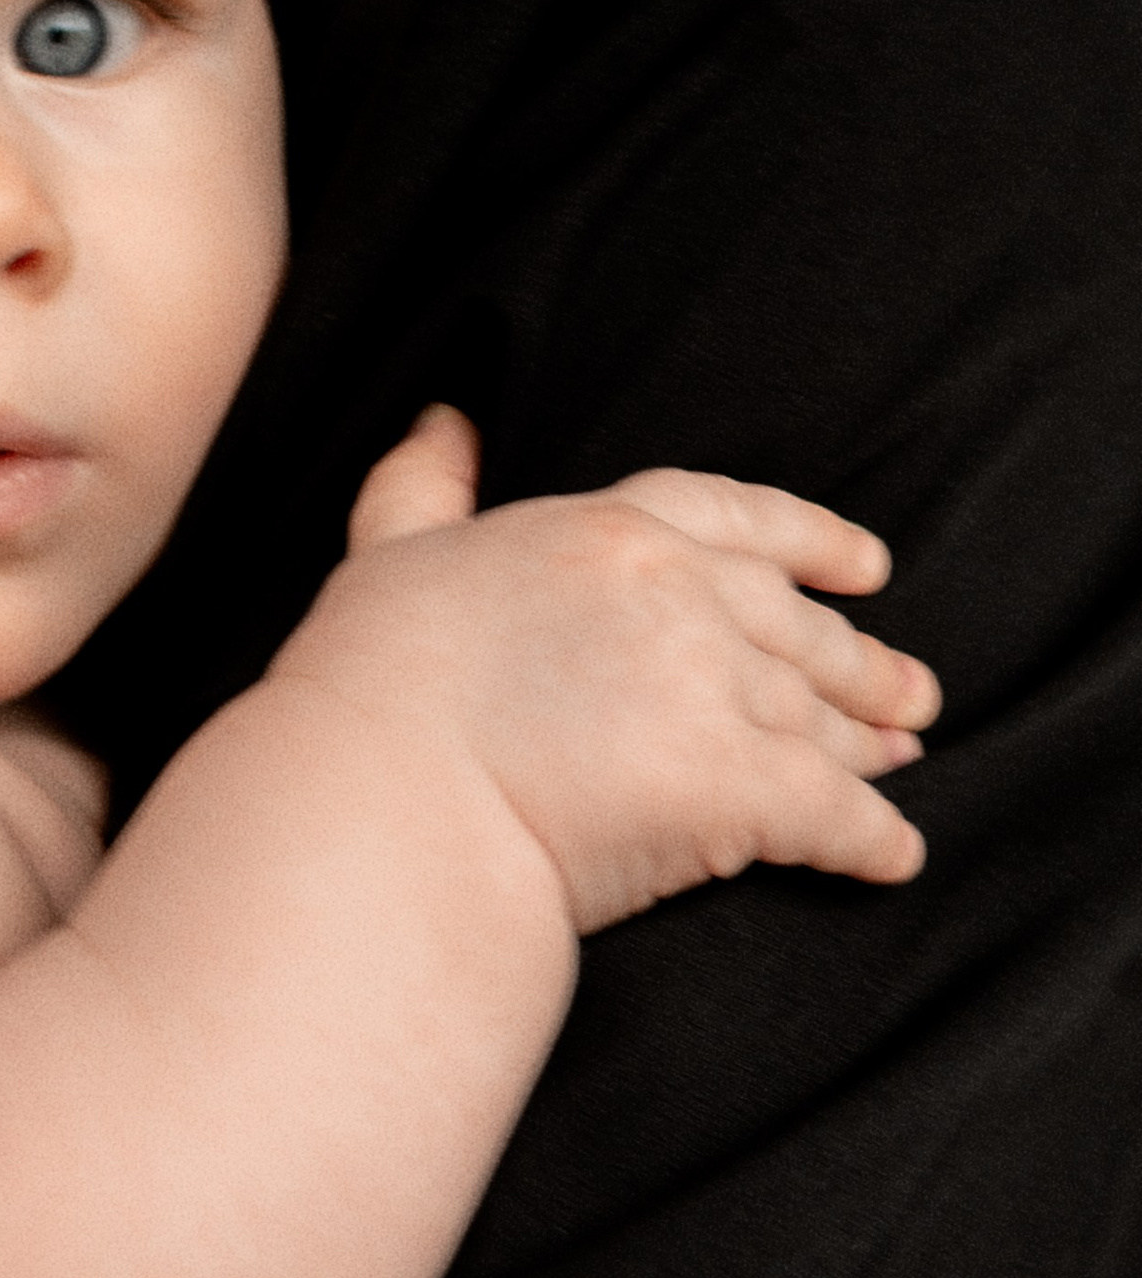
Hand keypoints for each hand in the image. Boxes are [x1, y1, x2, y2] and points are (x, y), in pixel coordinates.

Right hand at [287, 406, 941, 930]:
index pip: (736, 519)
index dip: (811, 540)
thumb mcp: (390, 556)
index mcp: (606, 535)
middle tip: (909, 691)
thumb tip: (445, 421)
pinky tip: (895, 856)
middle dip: (858, 660)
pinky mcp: (735, 787)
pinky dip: (872, 837)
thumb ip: (424, 489)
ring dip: (868, 744)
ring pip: (818, 716)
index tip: (866, 565)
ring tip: (900, 760)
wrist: (383, 795)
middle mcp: (679, 597)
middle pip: (795, 624)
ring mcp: (713, 688)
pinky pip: (831, 813)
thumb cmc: (368, 688)